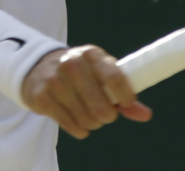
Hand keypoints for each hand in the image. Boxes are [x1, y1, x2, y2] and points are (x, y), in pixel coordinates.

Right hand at [21, 45, 152, 138]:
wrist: (38, 66)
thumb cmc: (80, 72)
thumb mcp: (100, 73)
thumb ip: (123, 93)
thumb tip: (146, 115)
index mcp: (91, 54)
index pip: (115, 77)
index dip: (125, 96)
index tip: (126, 103)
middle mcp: (72, 64)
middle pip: (101, 106)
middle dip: (107, 116)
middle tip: (104, 114)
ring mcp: (55, 80)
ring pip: (86, 119)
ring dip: (92, 123)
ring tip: (89, 116)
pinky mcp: (42, 96)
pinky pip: (70, 125)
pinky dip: (78, 129)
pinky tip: (77, 122)